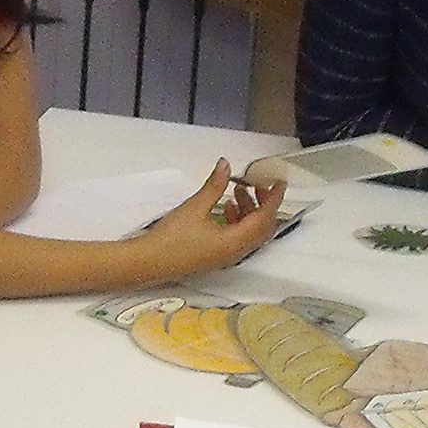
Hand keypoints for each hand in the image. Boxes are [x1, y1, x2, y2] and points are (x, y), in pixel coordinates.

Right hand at [137, 160, 281, 277]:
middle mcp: (236, 252)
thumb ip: (215, 185)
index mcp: (234, 242)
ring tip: (238, 191)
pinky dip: (238, 221)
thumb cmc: (171, 238)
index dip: (274, 199)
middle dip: (264, 205)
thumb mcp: (195, 207)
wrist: (148, 262)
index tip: (279, 183)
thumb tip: (226, 165)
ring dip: (249, 211)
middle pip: (262, 228)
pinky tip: (226, 208)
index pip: (264, 218)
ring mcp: (227, 257)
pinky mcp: (217, 257)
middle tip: (259, 185)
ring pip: (250, 233)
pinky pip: (238, 238)